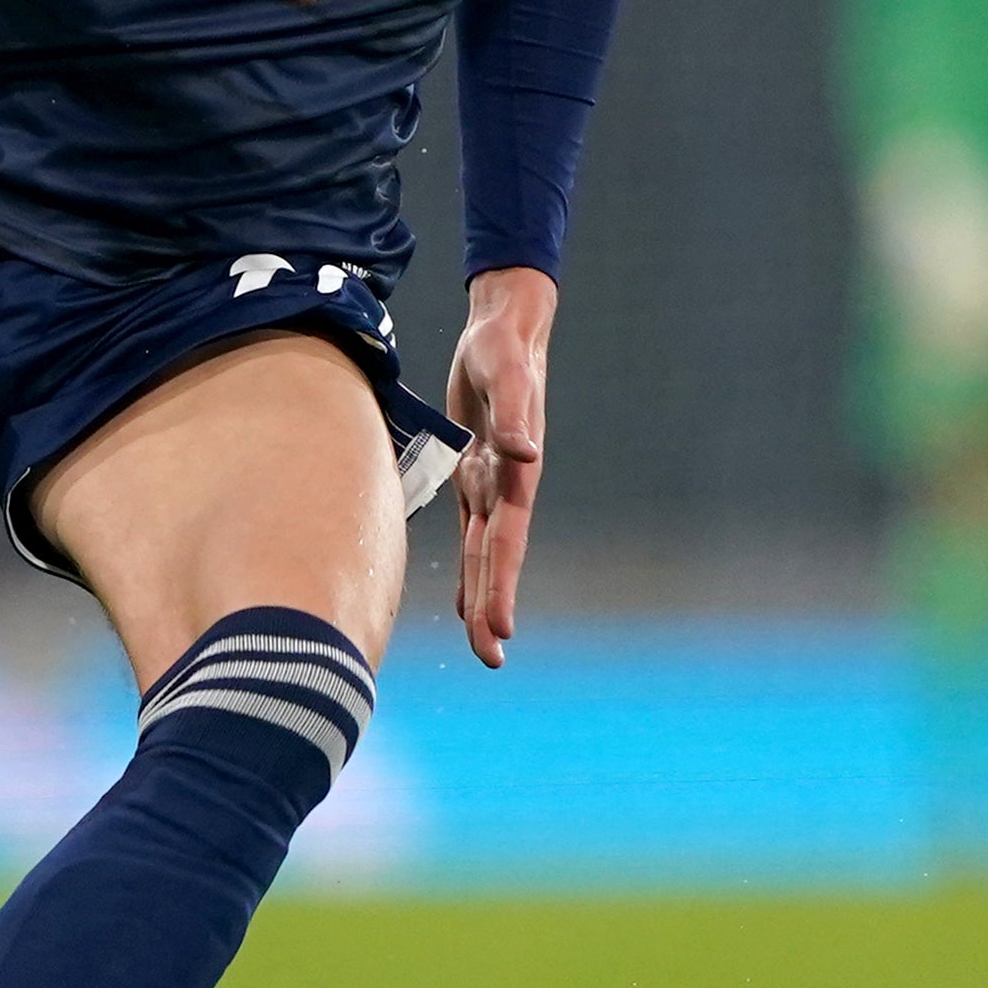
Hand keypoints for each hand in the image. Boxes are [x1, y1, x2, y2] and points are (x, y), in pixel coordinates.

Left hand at [445, 266, 557, 667]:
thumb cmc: (501, 347)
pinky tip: (465, 600)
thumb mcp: (503, 371)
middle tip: (491, 657)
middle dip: (493, 607)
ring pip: (484, 554)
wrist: (503, 330)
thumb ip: (512, 411)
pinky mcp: (473, 473)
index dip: (502, 585)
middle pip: (497, 559)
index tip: (500, 628)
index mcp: (516, 472)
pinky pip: (470, 533)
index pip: (507, 540)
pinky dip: (469, 569)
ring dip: (483, 597)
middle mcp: (506, 486)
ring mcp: (491, 484)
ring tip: (484, 644)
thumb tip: (523, 452)